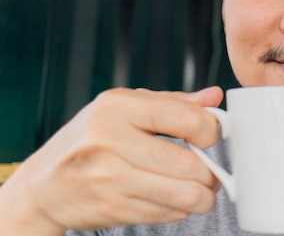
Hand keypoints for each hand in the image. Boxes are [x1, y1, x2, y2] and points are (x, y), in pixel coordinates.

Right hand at [0, 86, 223, 234]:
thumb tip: (213, 97)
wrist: (42, 185)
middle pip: (188, 163)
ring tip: (201, 191)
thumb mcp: (124, 108)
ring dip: (202, 197)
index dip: (210, 131)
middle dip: (211, 173)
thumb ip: (172, 102)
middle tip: (212, 174)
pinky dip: (179, 210)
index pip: (185, 118)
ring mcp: (108, 178)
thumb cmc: (89, 140)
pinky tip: (173, 200)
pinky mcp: (111, 208)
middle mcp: (109, 140)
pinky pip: (166, 214)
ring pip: (182, 194)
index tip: (211, 138)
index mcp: (117, 107)